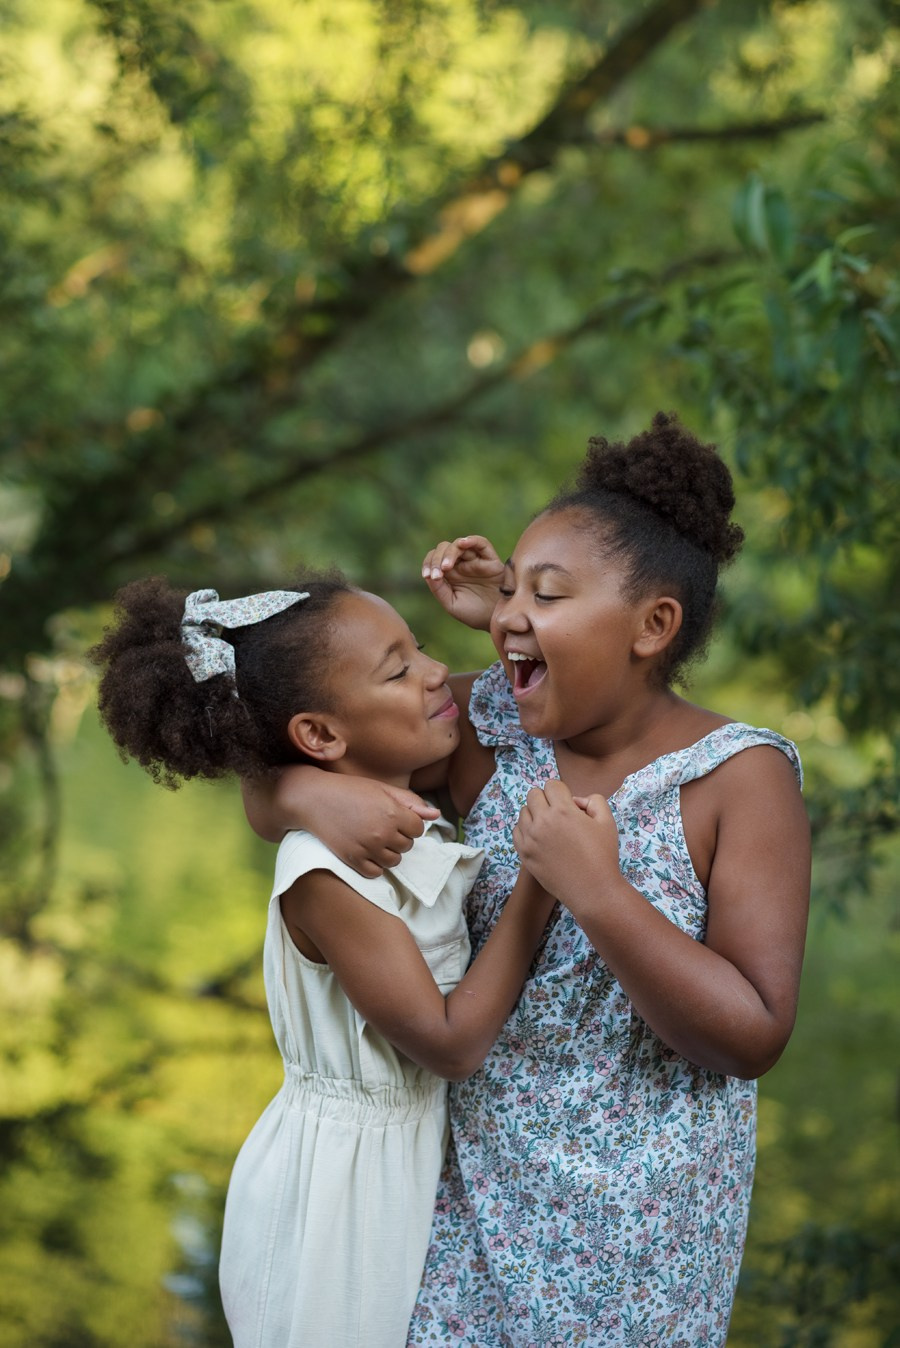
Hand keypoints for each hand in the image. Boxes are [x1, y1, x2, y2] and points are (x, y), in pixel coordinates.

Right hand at [275, 769, 439, 876]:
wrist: (314, 799)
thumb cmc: (349, 790)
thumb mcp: (382, 789)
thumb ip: (411, 802)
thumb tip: (435, 815)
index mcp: (393, 812)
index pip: (419, 829)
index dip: (410, 822)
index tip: (397, 817)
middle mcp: (383, 833)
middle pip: (407, 845)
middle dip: (400, 836)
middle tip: (383, 824)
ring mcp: (367, 848)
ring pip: (394, 861)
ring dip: (389, 851)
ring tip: (375, 837)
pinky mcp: (353, 860)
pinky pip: (376, 872)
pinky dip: (374, 864)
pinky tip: (366, 850)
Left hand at [421, 535, 504, 630]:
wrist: (497, 621)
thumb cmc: (475, 614)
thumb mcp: (452, 604)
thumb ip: (439, 589)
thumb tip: (429, 574)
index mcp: (451, 574)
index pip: (435, 558)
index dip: (428, 563)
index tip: (428, 576)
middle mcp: (462, 564)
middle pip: (445, 548)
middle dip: (436, 559)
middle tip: (436, 575)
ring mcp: (476, 561)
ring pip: (460, 544)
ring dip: (450, 553)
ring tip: (446, 567)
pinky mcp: (491, 561)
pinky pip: (482, 544)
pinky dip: (472, 540)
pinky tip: (463, 544)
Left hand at [512, 780, 620, 900]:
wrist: (592, 890)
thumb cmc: (603, 855)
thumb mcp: (607, 821)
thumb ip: (593, 801)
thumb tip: (575, 801)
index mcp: (563, 811)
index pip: (552, 785)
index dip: (562, 792)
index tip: (569, 805)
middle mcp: (542, 822)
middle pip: (534, 795)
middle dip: (547, 800)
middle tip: (559, 814)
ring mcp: (530, 838)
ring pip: (523, 812)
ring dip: (535, 814)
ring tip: (550, 827)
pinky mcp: (524, 853)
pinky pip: (516, 831)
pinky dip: (526, 830)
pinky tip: (539, 837)